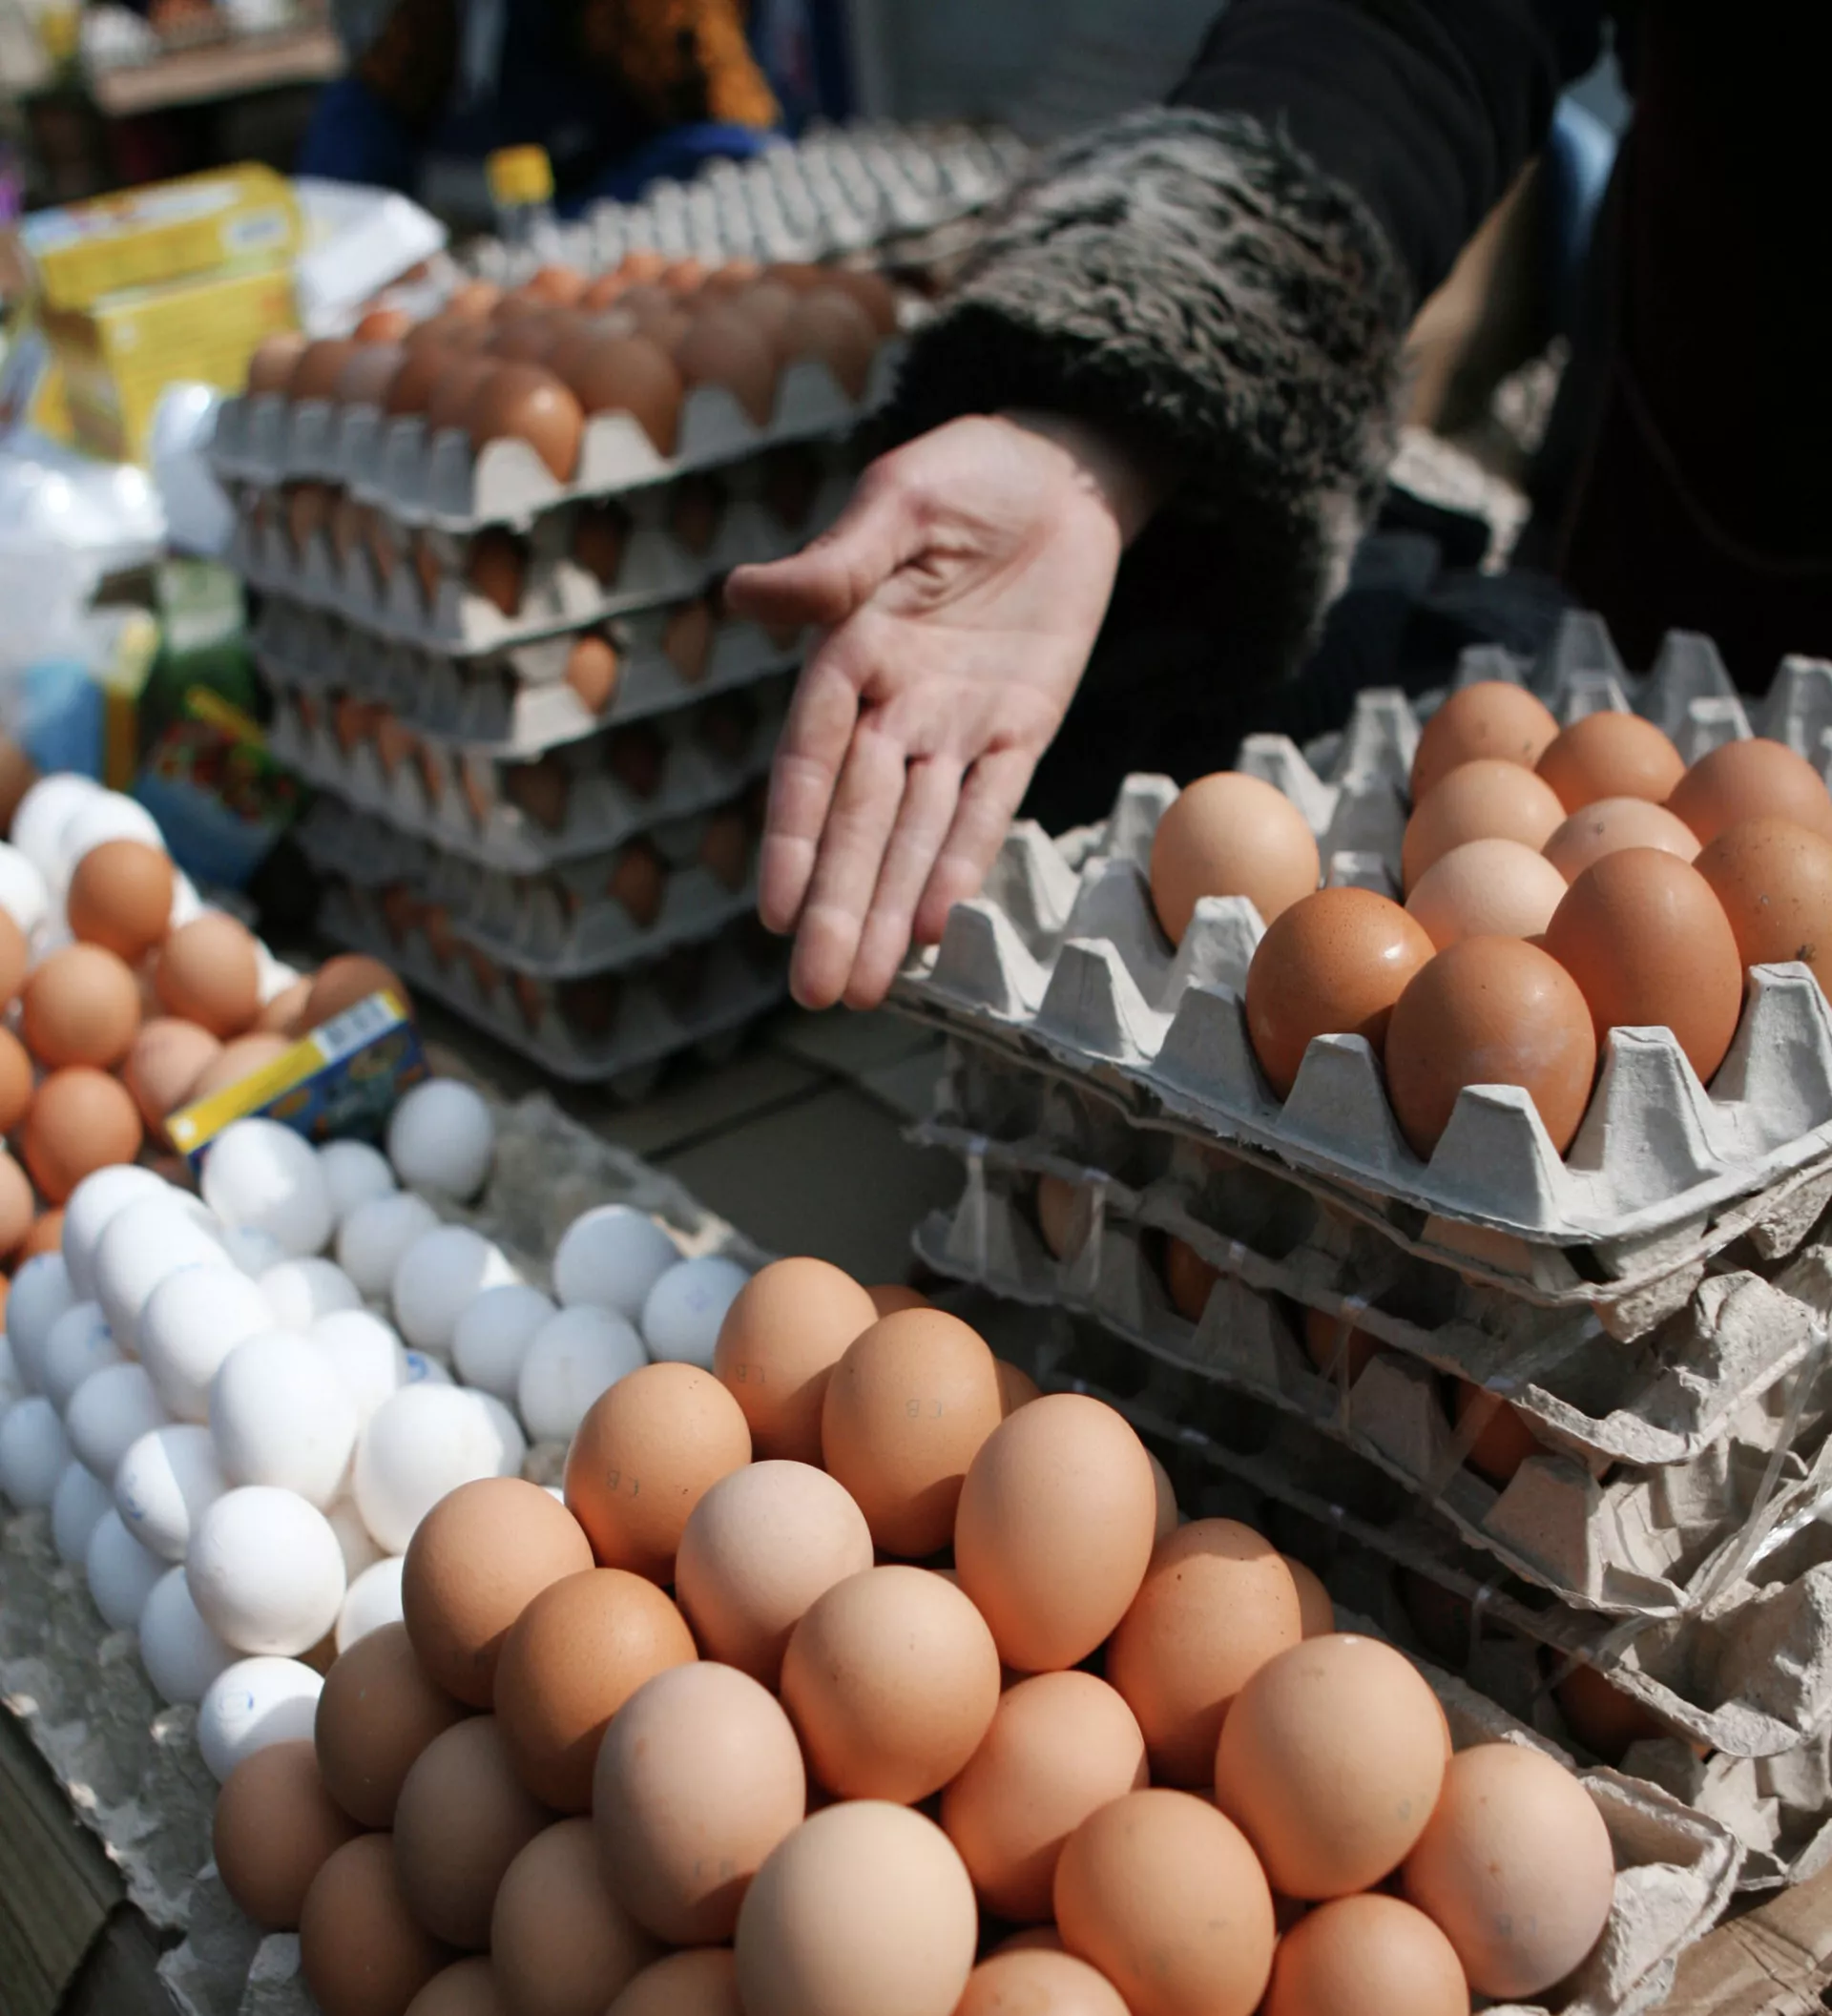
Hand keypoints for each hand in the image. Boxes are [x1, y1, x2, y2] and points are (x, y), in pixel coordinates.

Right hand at [727, 411, 1159, 1009]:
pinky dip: (965, 863)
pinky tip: (934, 927)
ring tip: (860, 991)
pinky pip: (992, 807)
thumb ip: (836, 562)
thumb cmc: (965, 474)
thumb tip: (742, 596)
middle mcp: (895, 705)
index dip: (792, 837)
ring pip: (918, 834)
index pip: (810, 762)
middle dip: (837, 907)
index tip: (770, 910)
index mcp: (848, 653)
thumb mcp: (899, 500)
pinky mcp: (1023, 730)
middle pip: (861, 822)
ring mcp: (959, 725)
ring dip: (887, 911)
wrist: (1061, 470)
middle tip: (815, 992)